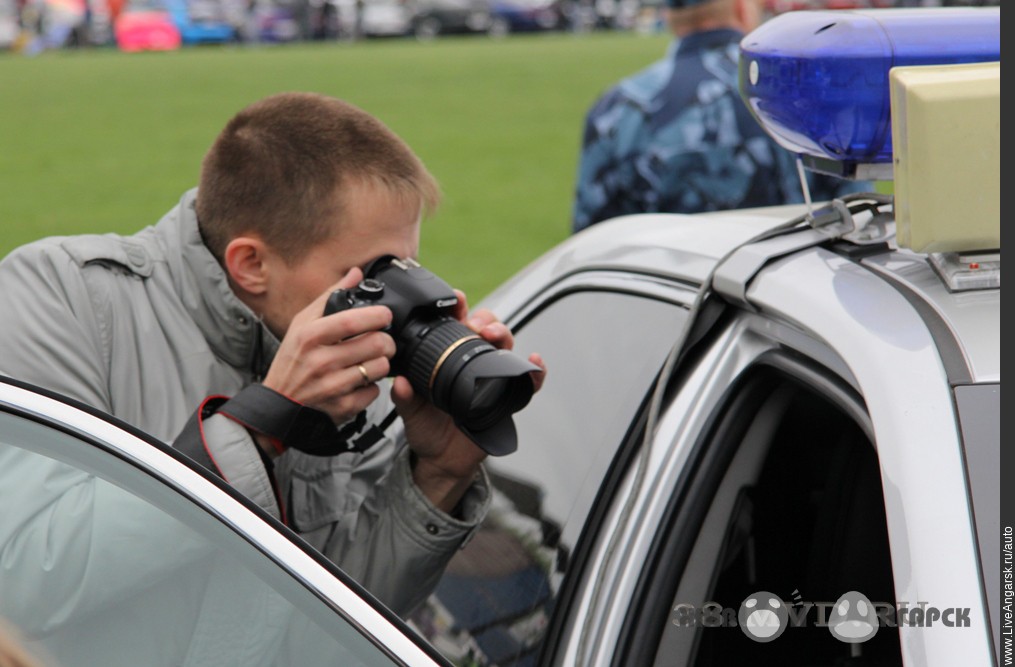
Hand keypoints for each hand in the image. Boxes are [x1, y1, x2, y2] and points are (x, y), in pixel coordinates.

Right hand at [262, 268, 395, 427]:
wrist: (279, 404)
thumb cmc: (292, 360)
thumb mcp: (302, 324)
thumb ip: (330, 296)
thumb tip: (356, 273)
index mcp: (309, 336)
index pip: (352, 321)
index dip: (377, 315)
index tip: (385, 315)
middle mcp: (320, 362)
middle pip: (375, 344)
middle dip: (386, 340)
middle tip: (382, 340)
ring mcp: (332, 387)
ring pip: (380, 367)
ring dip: (381, 362)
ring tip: (371, 360)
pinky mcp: (342, 408)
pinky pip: (374, 391)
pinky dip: (372, 385)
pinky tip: (361, 381)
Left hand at [391, 289, 546, 512]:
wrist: (441, 460)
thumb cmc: (426, 429)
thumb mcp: (410, 413)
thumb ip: (405, 398)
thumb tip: (398, 382)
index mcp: (447, 358)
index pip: (456, 325)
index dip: (458, 309)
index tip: (456, 300)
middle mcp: (472, 363)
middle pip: (486, 329)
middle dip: (485, 319)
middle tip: (477, 324)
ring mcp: (492, 378)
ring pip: (506, 347)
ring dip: (504, 335)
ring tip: (495, 335)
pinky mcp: (507, 398)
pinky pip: (526, 383)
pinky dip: (535, 372)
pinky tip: (534, 363)